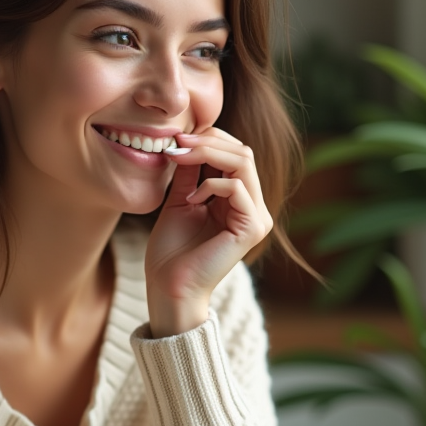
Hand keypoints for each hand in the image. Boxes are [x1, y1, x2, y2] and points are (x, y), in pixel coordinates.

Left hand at [145, 127, 272, 336]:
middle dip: (208, 141)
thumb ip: (190, 172)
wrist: (168, 287)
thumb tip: (187, 138)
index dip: (209, 138)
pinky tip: (191, 198)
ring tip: (180, 159)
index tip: (176, 139)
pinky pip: (237, 188)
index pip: (236, 152)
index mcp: (239, 200)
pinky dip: (210, 184)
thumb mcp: (180, 199)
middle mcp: (254, 207)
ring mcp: (257, 218)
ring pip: (243, 163)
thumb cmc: (171, 250)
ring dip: (208, 154)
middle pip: (243, 152)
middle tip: (177, 143)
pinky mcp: (252, 229)